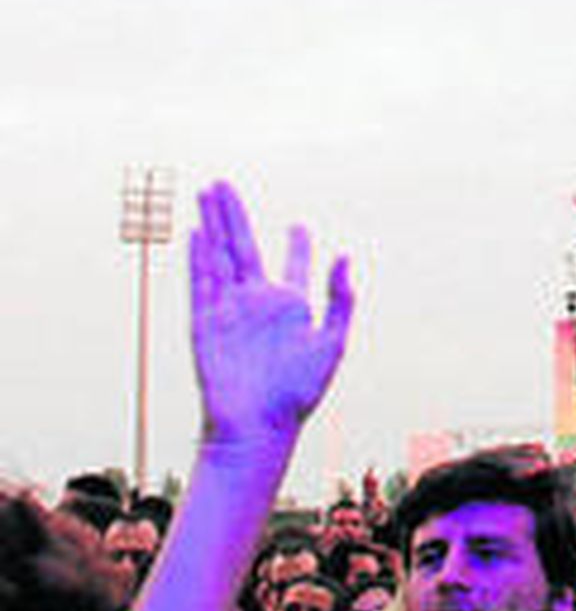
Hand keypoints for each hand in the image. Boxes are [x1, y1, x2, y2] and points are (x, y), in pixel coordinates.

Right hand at [190, 181, 352, 448]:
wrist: (260, 426)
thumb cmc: (299, 392)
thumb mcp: (332, 341)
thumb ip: (340, 298)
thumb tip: (345, 256)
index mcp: (290, 306)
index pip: (291, 266)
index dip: (296, 245)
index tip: (298, 226)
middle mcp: (257, 303)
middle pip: (242, 247)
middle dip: (233, 216)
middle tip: (224, 184)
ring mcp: (229, 311)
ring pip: (218, 256)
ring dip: (212, 225)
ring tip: (206, 193)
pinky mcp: (206, 324)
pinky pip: (201, 284)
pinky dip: (198, 258)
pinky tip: (195, 233)